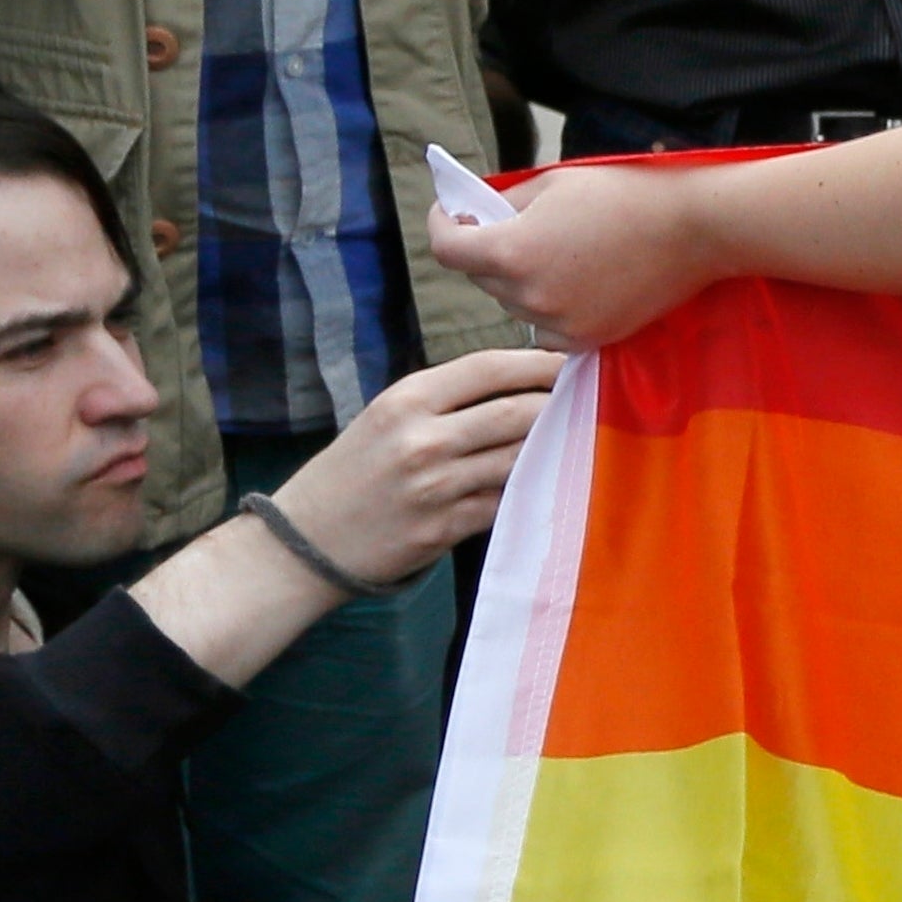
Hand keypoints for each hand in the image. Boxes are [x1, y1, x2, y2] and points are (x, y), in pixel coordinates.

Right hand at [266, 345, 562, 589]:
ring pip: (520, 457)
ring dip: (557, 448)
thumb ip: (445, 400)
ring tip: (584, 438)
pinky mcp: (446, 527)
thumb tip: (519, 383)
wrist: (308, 539)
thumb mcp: (386, 417)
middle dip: (562, 405)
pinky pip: (507, 501)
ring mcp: (436, 485)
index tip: (574, 362)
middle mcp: (422, 438)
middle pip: (517, 411)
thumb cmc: (355, 471)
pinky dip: (533, 489)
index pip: (488, 367)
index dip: (539, 362)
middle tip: (593, 401)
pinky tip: (553, 480)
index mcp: (406, 400)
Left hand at [430, 160, 720, 350]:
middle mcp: (529, 294)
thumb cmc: (625, 195)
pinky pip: (546, 328)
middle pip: (481, 278)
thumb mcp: (551, 184)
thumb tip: (475, 219)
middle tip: (510, 226)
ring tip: (556, 253)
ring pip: (514, 303)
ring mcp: (560, 322)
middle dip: (486, 250)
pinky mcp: (590, 339)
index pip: (445, 249)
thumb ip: (503, 205)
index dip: (441, 226)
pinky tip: (576, 281)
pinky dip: (549, 307)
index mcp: (512, 251)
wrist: (694, 229)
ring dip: (520, 280)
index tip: (450, 216)